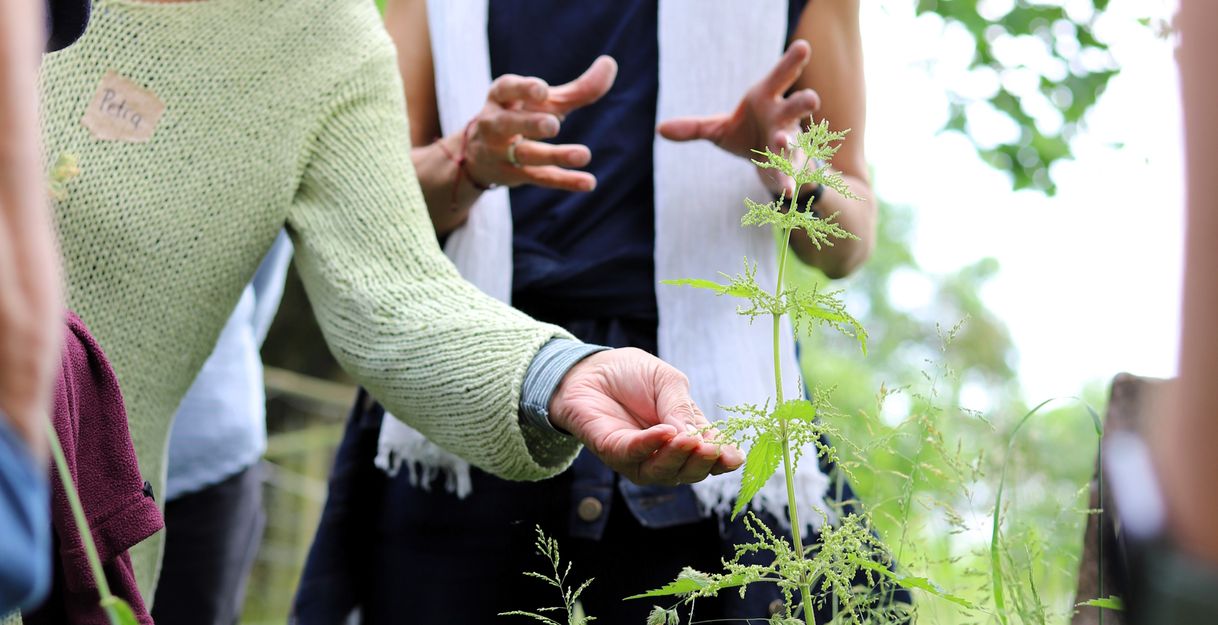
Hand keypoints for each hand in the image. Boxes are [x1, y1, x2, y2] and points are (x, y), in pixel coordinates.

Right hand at [459, 55, 617, 192]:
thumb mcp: (543, 102)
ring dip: (554, 155)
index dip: (523, 89)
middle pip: (508, 124)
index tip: (542, 91)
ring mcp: (500, 152)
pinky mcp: (512, 176)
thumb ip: (577, 88)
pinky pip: (540, 178)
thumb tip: (610, 64)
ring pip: (526, 155)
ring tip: (584, 154)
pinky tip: (588, 182)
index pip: (507, 89)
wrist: (479, 156)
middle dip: (530, 124)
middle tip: (553, 124)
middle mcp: (494, 124)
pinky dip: (564, 181)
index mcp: (500, 97)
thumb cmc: (521, 116)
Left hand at [548, 348, 743, 485]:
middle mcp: (665, 454)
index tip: (736, 457)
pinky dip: (650, 445)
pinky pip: (633, 454)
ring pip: (663, 472)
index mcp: (686, 437)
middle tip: (711, 448)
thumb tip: (696, 438)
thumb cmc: (631, 375)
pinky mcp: (612, 451)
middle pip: (690, 471)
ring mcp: (639, 458)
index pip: (711, 456)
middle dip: (703, 462)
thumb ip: (681, 407)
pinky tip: (664, 433)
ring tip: (691, 441)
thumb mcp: (667, 382)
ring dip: (679, 458)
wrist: (591, 368)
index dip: (725, 458)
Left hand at [657, 40, 819, 196]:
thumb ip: (694, 128)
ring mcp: (789, 141)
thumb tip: (660, 129)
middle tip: (812, 98)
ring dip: (790, 141)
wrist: (767, 163)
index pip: (781, 76)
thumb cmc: (746, 133)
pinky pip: (787, 172)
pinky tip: (785, 192)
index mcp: (767, 98)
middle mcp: (783, 117)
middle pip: (796, 106)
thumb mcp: (718, 129)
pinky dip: (786, 181)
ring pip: (795, 139)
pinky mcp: (788, 165)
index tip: (803, 47)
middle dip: (803, 102)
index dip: (792, 62)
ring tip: (783, 141)